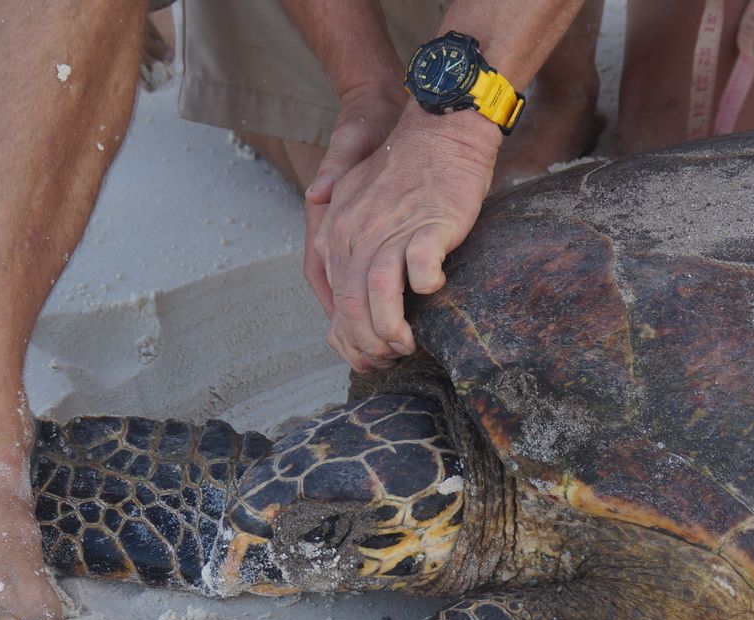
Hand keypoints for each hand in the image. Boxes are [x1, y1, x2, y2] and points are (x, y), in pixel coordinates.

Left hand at [312, 107, 498, 370]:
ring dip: (390, 330)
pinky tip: (434, 292)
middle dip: (365, 344)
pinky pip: (419, 268)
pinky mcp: (428, 225)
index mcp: (337, 230)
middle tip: (385, 360)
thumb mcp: (356, 183)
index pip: (331, 295)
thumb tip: (313, 204)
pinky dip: (425, 288)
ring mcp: (391, 230)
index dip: (344, 334)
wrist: (441, 124)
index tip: (361, 353)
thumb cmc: (405, 160)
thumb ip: (334, 207)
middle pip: (351, 304)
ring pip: (377, 295)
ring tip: (405, 346)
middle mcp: (356, 233)